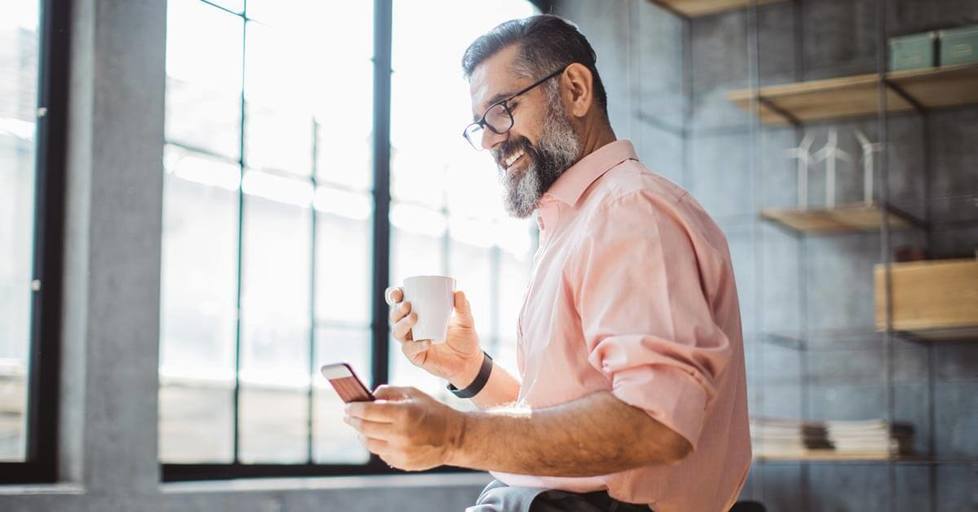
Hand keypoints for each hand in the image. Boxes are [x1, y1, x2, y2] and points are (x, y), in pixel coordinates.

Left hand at [343, 385, 466, 470]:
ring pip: (369, 443)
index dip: (354, 408)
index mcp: (403, 414)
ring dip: (362, 434)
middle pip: (364, 428)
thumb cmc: (433, 411)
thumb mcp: (413, 393)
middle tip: (348, 415)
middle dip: (353, 420)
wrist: (454, 437)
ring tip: (362, 426)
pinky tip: (381, 436)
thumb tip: (368, 397)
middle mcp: (400, 435)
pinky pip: (381, 453)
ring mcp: (401, 452)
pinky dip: (377, 444)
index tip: (348, 406)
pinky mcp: (402, 463)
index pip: (368, 411)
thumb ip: (389, 392)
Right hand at [386, 287, 483, 386]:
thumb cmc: (464, 339)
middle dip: (397, 310)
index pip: (402, 303)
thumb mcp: (465, 320)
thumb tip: (458, 292)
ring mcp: (413, 343)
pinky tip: (427, 342)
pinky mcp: (417, 358)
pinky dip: (416, 345)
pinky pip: (410, 351)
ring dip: (403, 324)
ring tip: (414, 318)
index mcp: (420, 315)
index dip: (395, 296)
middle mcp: (412, 329)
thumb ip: (463, 307)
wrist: (470, 361)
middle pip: (395, 317)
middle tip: (408, 305)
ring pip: (397, 333)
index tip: (399, 292)